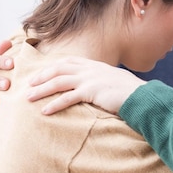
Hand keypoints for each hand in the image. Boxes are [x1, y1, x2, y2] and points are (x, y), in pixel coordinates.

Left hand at [27, 56, 145, 114]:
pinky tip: (44, 111)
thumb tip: (97, 88)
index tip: (41, 73)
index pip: (69, 61)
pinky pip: (67, 98)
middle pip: (59, 69)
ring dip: (41, 89)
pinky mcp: (92, 92)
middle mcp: (91, 69)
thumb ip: (103, 81)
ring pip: (59, 81)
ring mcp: (91, 79)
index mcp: (96, 65)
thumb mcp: (116, 81)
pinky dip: (54, 104)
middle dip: (41, 76)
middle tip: (28, 84)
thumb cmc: (132, 93)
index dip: (53, 66)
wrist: (143, 97)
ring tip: (28, 98)